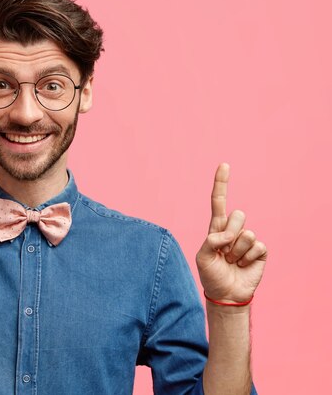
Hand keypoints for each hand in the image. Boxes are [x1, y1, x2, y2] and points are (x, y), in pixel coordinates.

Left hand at [196, 163, 266, 303]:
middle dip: (230, 234)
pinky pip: (257, 246)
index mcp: (216, 227)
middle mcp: (232, 230)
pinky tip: (243, 265)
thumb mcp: (202, 257)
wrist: (226, 294)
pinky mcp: (259, 252)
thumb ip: (210, 241)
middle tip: (224, 252)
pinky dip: (248, 258)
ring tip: (232, 261)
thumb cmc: (211, 275)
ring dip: (237, 251)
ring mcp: (246, 240)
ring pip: (246, 233)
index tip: (224, 165)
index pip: (219, 201)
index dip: (221, 183)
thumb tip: (227, 234)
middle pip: (237, 215)